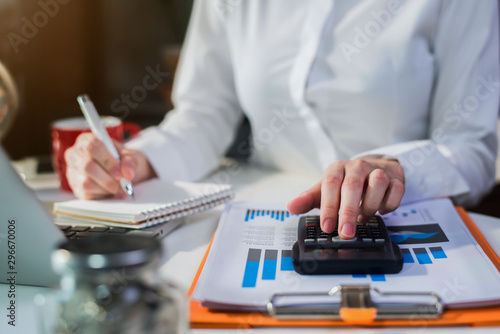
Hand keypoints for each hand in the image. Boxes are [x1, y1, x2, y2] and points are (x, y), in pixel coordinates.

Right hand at [64, 133, 155, 198]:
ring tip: (119, 186)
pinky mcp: (76, 187)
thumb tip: (127, 174)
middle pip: (87, 166)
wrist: (122, 172)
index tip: (120, 172)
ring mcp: (73, 171)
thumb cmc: (123, 160)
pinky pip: (87, 193)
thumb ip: (130, 162)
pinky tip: (111, 190)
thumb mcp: (130, 157)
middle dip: (108, 178)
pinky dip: (103, 194)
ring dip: (106, 187)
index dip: (107, 160)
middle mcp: (75, 154)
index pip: (92, 146)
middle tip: (122, 183)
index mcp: (86, 140)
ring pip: (86, 182)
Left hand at [287, 158, 404, 238]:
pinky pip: (396, 191)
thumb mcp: (324, 190)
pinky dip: (389, 204)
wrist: (375, 169)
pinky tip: (381, 210)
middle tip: (346, 233)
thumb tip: (290, 207)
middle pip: (353, 186)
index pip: (330, 184)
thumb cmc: (346, 183)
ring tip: (364, 216)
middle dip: (348, 212)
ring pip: (378, 184)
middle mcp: (357, 166)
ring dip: (370, 205)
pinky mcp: (396, 179)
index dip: (329, 206)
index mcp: (337, 168)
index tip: (327, 226)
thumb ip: (307, 199)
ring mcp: (378, 171)